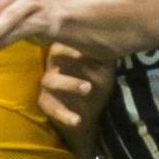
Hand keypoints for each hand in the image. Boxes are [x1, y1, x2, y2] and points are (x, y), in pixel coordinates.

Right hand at [39, 44, 115, 158]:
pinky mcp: (45, 102)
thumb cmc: (96, 83)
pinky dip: (64, 115)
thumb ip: (105, 56)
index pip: (68, 38)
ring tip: (88, 88)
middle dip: (69, 54)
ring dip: (69, 83)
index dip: (76, 38)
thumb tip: (112, 42)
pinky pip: (51, 107)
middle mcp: (54, 65)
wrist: (87, 114)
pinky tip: (76, 120)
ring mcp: (48, 84)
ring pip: (50, 80)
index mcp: (67, 53)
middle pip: (54, 54)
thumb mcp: (104, 70)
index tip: (89, 40)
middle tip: (85, 57)